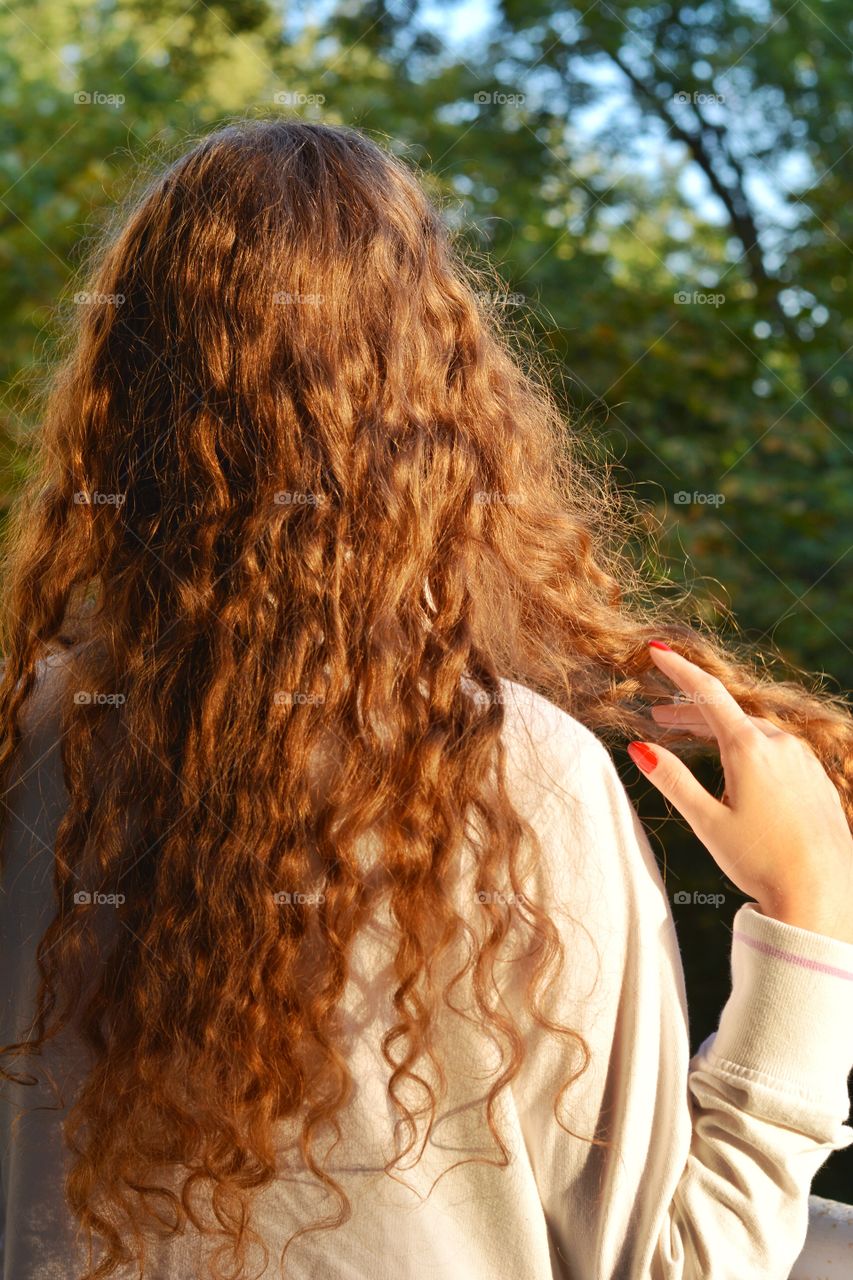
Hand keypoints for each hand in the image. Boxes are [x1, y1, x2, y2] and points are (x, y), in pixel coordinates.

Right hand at [627, 642, 852, 945]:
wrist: (823, 895)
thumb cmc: (761, 861)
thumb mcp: (707, 821)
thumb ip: (673, 780)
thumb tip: (639, 747)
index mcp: (749, 748)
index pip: (707, 693)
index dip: (679, 669)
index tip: (657, 650)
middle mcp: (779, 744)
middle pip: (727, 714)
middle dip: (691, 711)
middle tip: (658, 717)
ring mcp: (802, 760)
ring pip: (753, 731)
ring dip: (720, 731)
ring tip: (694, 741)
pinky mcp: (816, 779)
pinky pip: (776, 750)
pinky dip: (749, 747)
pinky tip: (738, 769)